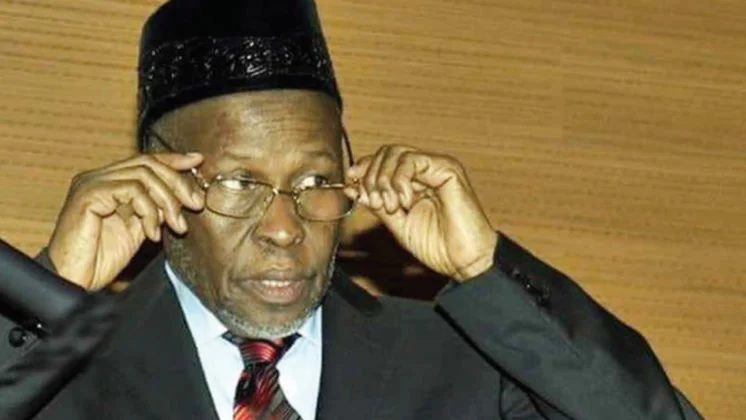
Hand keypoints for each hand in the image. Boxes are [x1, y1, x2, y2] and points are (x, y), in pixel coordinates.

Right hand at [48, 153, 203, 289]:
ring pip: (143, 174)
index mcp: (108, 182)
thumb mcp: (139, 229)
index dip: (173, 159)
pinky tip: (152, 233)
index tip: (198, 161)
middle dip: (178, 182)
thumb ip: (156, 208)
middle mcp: (97, 177)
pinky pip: (131, 190)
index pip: (145, 161)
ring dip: (168, 200)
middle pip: (148, 163)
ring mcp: (91, 184)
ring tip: (176, 226)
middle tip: (196, 204)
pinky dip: (149, 210)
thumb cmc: (100, 259)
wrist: (72, 281)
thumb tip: (184, 195)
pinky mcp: (88, 195)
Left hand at [345, 145, 497, 281]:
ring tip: (391, 206)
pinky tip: (405, 202)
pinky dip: (400, 180)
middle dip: (371, 177)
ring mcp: (437, 166)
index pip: (383, 160)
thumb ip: (377, 204)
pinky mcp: (448, 169)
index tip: (350, 186)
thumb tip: (352, 187)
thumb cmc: (438, 246)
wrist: (465, 261)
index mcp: (415, 180)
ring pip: (396, 153)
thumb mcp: (397, 223)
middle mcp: (427, 169)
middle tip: (375, 203)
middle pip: (386, 152)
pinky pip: (412, 161)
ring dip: (384, 180)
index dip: (363, 169)